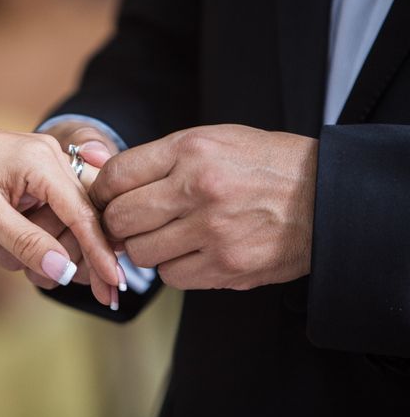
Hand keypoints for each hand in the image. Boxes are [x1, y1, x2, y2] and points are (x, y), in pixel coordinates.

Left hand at [0, 120, 126, 307]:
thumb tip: (63, 270)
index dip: (100, 252)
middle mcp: (51, 156)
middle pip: (84, 213)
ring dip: (55, 244)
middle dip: (81, 253)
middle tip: (75, 287)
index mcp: (42, 160)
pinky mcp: (34, 171)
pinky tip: (29, 250)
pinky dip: (46, 231)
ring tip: (24, 266)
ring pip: (70, 213)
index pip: (83, 213)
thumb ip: (26, 242)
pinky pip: (54, 206)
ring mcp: (44, 161)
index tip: (115, 285)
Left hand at [90, 124, 317, 290]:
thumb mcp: (211, 140)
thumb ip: (155, 157)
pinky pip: (171, 276)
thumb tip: (92, 167)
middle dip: (116, 225)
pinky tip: (191, 251)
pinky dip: (173, 267)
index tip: (105, 200)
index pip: (116, 176)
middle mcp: (198, 189)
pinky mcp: (226, 267)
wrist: (323, 197)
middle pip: (121, 219)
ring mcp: (213, 232)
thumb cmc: (261, 164)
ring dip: (145, 247)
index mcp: (191, 150)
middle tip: (128, 223)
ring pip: (142, 253)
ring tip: (167, 235)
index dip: (101, 192)